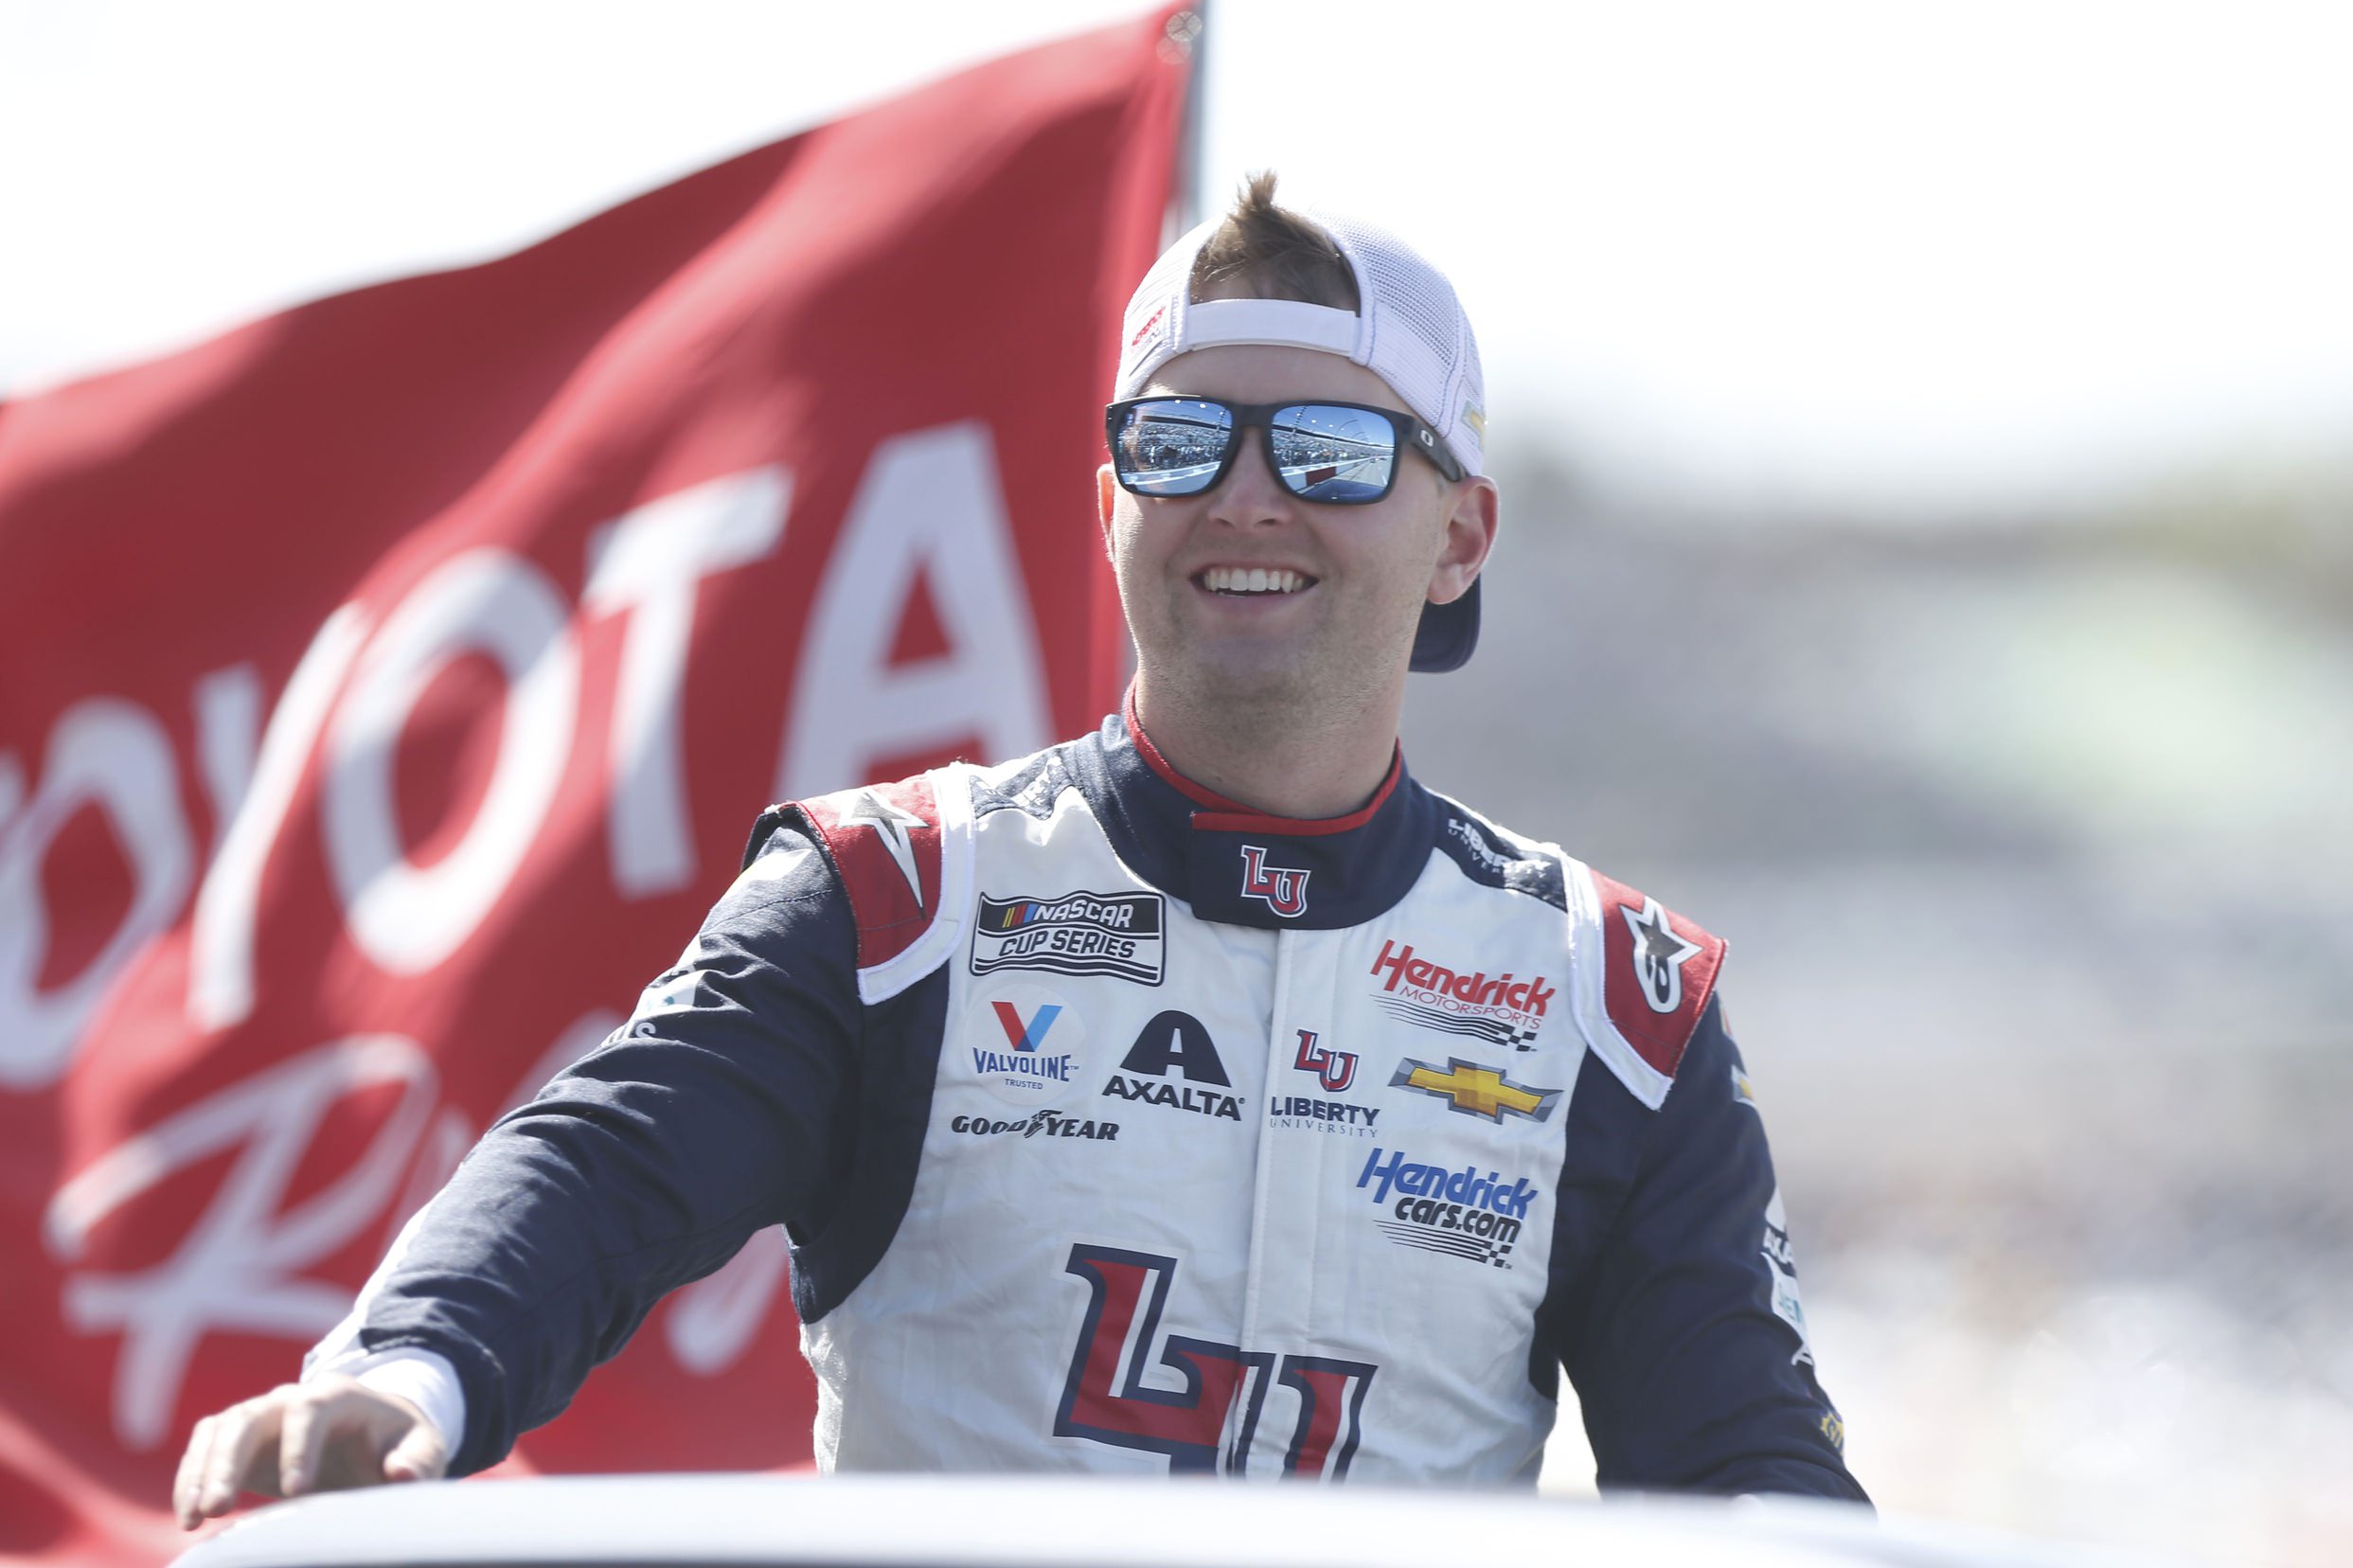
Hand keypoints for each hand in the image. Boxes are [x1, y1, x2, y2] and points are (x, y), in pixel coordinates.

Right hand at [172, 1375, 446, 1528]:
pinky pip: (204, 1448)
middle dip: (231, 1460)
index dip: (300, 1447)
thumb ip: (419, 1460)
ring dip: (202, 1472)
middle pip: (251, 1417)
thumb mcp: (423, 1448)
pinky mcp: (238, 1437)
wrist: (372, 1435)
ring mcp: (260, 1414)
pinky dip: (191, 1478)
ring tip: (197, 1518)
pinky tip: (190, 1517)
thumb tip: (400, 1473)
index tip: (298, 1491)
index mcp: (338, 1395)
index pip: (310, 1410)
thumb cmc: (399, 1444)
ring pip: (220, 1431)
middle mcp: (291, 1398)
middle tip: (220, 1507)